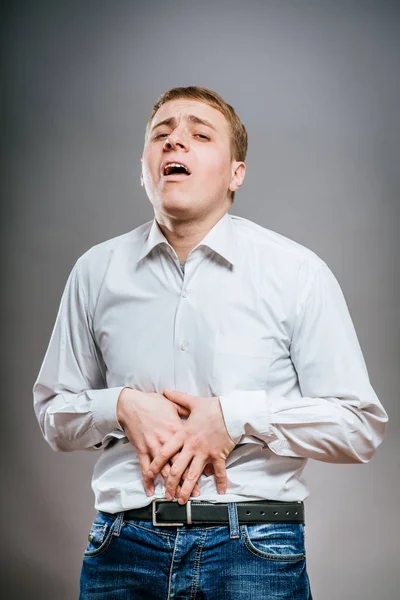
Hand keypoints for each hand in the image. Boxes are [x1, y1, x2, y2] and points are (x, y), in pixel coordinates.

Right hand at [116, 387, 191, 495]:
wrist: (131, 403)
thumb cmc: (153, 403)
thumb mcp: (172, 405)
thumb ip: (186, 412)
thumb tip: (198, 415)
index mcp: (176, 430)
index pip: (189, 451)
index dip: (197, 464)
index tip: (205, 475)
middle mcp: (166, 441)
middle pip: (178, 464)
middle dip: (186, 481)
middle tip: (193, 494)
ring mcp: (153, 446)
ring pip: (163, 469)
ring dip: (169, 484)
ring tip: (175, 497)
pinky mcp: (141, 449)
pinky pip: (145, 467)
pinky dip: (147, 480)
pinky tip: (151, 491)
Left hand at [147, 389, 234, 503]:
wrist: (233, 411)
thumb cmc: (213, 407)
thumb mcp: (193, 402)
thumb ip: (177, 398)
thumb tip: (165, 390)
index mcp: (184, 434)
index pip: (165, 451)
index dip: (156, 464)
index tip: (149, 474)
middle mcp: (192, 446)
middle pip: (177, 468)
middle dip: (170, 484)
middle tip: (166, 495)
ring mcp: (205, 453)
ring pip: (193, 475)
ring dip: (187, 489)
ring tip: (182, 500)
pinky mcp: (218, 456)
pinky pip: (219, 472)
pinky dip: (220, 483)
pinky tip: (219, 492)